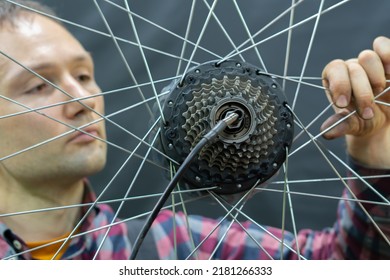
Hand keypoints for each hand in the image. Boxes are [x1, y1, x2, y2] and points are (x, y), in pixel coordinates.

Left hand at [321, 36, 389, 168]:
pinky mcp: (387, 60)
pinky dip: (389, 57)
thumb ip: (341, 125)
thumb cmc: (363, 120)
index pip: (334, 70)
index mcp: (335, 79)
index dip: (339, 84)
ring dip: (375, 77)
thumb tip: (326, 132)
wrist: (383, 120)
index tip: (343, 103)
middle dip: (362, 92)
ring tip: (381, 91)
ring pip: (368, 57)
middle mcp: (350, 66)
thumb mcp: (353, 125)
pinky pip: (384, 46)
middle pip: (353, 67)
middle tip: (367, 112)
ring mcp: (369, 62)